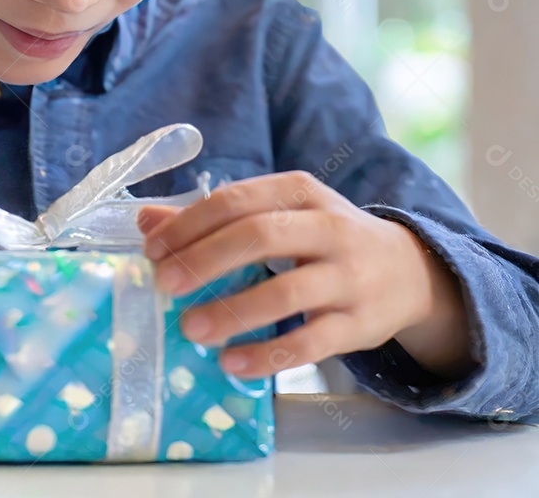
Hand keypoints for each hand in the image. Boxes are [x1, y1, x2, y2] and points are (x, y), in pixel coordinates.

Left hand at [137, 170, 473, 379]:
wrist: (408, 271)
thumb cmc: (322, 239)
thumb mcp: (276, 214)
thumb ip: (212, 218)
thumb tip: (146, 220)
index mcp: (299, 192)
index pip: (236, 201)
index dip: (189, 225)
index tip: (153, 250)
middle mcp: (329, 227)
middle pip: (258, 237)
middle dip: (204, 260)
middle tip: (165, 285)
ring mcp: (348, 277)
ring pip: (286, 292)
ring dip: (232, 311)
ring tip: (190, 328)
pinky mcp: (360, 324)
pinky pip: (310, 342)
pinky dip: (267, 354)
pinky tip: (231, 362)